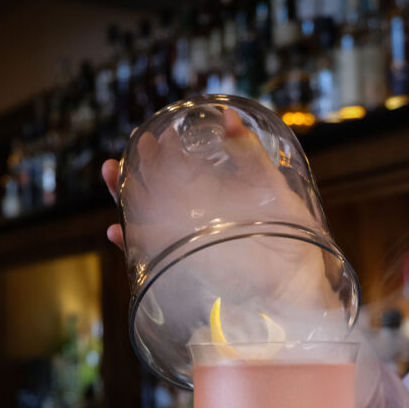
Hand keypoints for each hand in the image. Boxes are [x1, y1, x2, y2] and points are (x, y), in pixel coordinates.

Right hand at [100, 109, 350, 333]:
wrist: (297, 292)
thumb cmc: (295, 240)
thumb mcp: (275, 191)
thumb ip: (251, 155)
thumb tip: (229, 115)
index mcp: (217, 195)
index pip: (181, 168)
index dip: (163, 150)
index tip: (152, 132)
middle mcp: (197, 218)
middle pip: (155, 190)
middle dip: (136, 168)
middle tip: (127, 148)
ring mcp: (186, 245)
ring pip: (144, 219)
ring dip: (122, 197)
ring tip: (112, 172)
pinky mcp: (182, 272)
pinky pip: (147, 259)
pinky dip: (128, 247)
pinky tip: (117, 231)